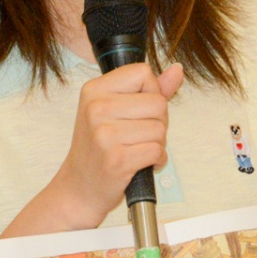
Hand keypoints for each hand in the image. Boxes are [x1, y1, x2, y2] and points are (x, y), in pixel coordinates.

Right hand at [53, 61, 185, 224]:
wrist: (79, 187)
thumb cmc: (99, 147)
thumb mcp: (115, 110)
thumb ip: (148, 89)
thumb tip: (177, 70)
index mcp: (94, 90)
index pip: (143, 73)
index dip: (150, 93)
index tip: (138, 110)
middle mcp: (96, 108)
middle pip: (157, 102)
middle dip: (158, 122)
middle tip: (137, 135)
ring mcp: (104, 134)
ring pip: (160, 128)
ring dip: (157, 143)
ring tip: (136, 150)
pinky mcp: (117, 159)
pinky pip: (157, 150)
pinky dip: (157, 159)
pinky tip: (141, 163)